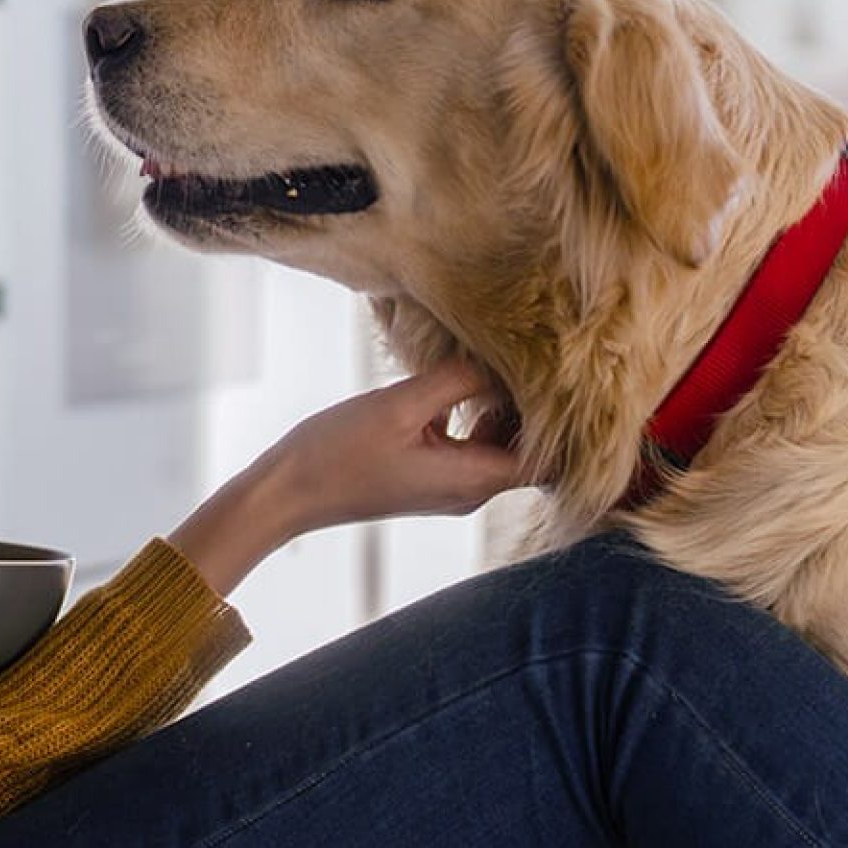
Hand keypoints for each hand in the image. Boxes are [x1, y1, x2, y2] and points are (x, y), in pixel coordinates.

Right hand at [172, 356, 529, 594]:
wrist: (287, 493)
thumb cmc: (338, 453)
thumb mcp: (400, 406)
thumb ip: (457, 381)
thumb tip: (502, 362)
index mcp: (473, 479)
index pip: (550, 461)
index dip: (561, 422)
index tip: (553, 377)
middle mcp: (471, 490)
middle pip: (529, 450)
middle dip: (531, 407)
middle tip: (523, 355)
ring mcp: (451, 486)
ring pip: (499, 444)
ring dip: (499, 407)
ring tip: (488, 360)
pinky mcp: (431, 477)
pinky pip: (470, 445)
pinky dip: (472, 415)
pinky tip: (454, 381)